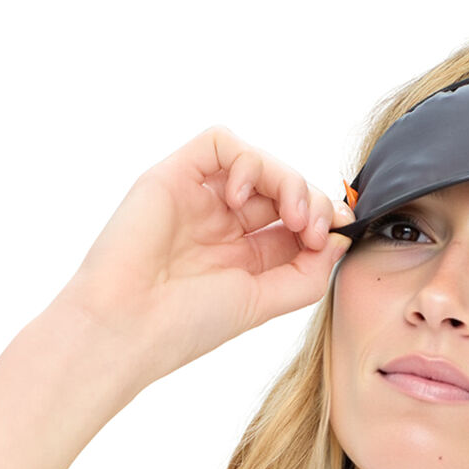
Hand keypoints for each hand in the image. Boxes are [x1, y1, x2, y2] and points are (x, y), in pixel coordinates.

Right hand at [50, 125, 355, 384]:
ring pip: (259, 161)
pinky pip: (220, 142)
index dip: (323, 218)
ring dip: (289, 181)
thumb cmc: (186, 325)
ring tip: (290, 216)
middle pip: (283, 187)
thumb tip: (341, 239)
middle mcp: (223, 222)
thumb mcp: (265, 301)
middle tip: (313, 229)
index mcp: (245, 254)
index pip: (297, 219)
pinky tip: (240, 200)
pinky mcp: (174, 175)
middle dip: (312, 201)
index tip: (335, 235)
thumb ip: (309, 272)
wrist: (128, 327)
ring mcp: (199, 197)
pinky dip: (246, 162)